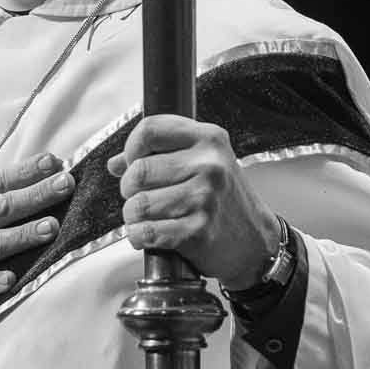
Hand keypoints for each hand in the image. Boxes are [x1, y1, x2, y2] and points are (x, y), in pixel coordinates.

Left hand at [108, 114, 279, 285]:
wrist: (254, 240)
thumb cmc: (222, 197)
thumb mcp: (201, 162)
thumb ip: (159, 154)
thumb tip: (115, 163)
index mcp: (208, 138)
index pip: (150, 129)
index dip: (132, 148)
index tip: (134, 162)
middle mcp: (209, 164)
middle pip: (138, 170)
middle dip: (130, 189)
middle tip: (141, 196)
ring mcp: (205, 198)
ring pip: (138, 204)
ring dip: (133, 216)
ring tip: (148, 217)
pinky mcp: (198, 230)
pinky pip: (146, 232)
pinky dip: (139, 236)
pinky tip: (149, 235)